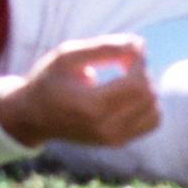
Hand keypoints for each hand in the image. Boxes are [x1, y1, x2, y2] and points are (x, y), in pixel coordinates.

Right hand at [0, 36, 160, 149]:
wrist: (34, 115)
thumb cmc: (48, 80)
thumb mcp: (67, 55)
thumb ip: (103, 48)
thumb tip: (138, 44)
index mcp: (91, 106)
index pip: (136, 85)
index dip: (139, 62)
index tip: (130, 46)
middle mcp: (106, 128)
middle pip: (147, 97)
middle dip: (142, 72)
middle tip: (123, 58)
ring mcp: (114, 139)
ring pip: (154, 111)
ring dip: (146, 88)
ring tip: (124, 75)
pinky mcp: (118, 143)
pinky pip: (150, 122)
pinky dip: (146, 104)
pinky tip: (126, 92)